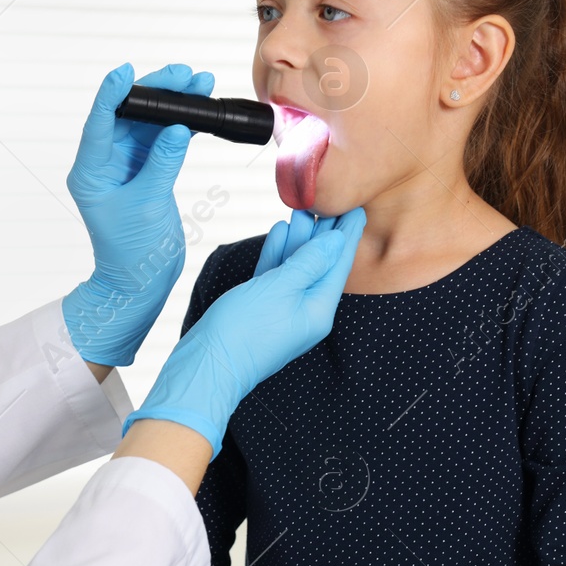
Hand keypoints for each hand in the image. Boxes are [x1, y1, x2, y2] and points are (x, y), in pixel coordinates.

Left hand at [62, 62, 211, 366]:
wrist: (139, 283)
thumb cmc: (131, 254)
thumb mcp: (147, 206)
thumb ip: (162, 164)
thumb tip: (178, 129)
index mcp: (91, 171)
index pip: (100, 122)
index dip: (113, 93)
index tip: (126, 71)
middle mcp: (106, 164)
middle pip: (129, 116)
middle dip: (156, 92)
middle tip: (182, 74)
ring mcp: (127, 167)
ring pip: (150, 124)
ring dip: (173, 105)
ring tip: (199, 83)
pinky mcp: (147, 173)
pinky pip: (163, 140)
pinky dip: (181, 126)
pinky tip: (199, 111)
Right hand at [124, 207, 366, 456]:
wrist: (207, 364)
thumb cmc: (244, 329)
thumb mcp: (281, 288)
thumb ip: (309, 262)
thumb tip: (335, 242)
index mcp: (318, 309)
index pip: (338, 265)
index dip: (348, 235)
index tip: (358, 208)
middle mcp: (305, 311)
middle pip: (320, 264)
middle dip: (323, 232)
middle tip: (331, 200)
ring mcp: (281, 310)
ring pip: (296, 267)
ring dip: (299, 238)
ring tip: (302, 209)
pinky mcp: (259, 308)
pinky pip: (275, 276)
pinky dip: (278, 254)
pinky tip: (279, 232)